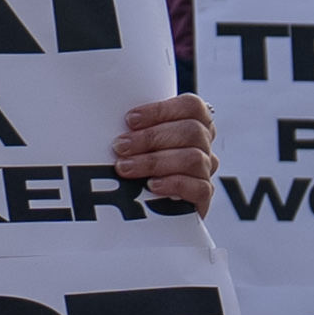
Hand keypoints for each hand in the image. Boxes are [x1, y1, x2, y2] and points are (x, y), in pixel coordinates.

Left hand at [113, 92, 215, 208]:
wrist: (153, 208)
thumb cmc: (143, 163)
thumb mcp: (141, 139)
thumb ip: (137, 127)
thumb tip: (107, 117)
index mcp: (196, 122)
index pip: (191, 106)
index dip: (161, 110)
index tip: (130, 120)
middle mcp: (204, 144)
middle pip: (191, 131)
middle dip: (151, 137)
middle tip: (121, 146)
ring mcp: (206, 170)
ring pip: (193, 159)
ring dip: (155, 161)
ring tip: (126, 168)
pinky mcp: (204, 196)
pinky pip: (198, 187)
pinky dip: (173, 184)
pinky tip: (152, 185)